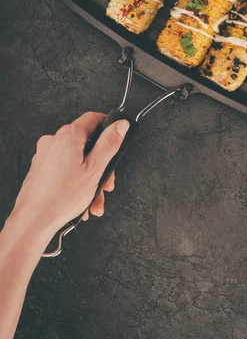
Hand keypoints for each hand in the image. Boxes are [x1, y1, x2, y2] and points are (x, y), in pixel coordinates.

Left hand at [10, 112, 129, 238]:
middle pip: (86, 144)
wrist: (34, 220)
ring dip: (90, 179)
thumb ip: (109, 144)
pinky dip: (75, 182)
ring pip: (76, 160)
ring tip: (93, 200)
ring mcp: (45, 155)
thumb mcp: (95, 169)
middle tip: (106, 183)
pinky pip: (65, 170)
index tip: (116, 135)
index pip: (93, 118)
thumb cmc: (61, 198)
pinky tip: (81, 201)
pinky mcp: (41, 168)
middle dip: (100, 165)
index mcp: (68, 136)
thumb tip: (120, 126)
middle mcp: (54, 141)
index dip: (108, 126)